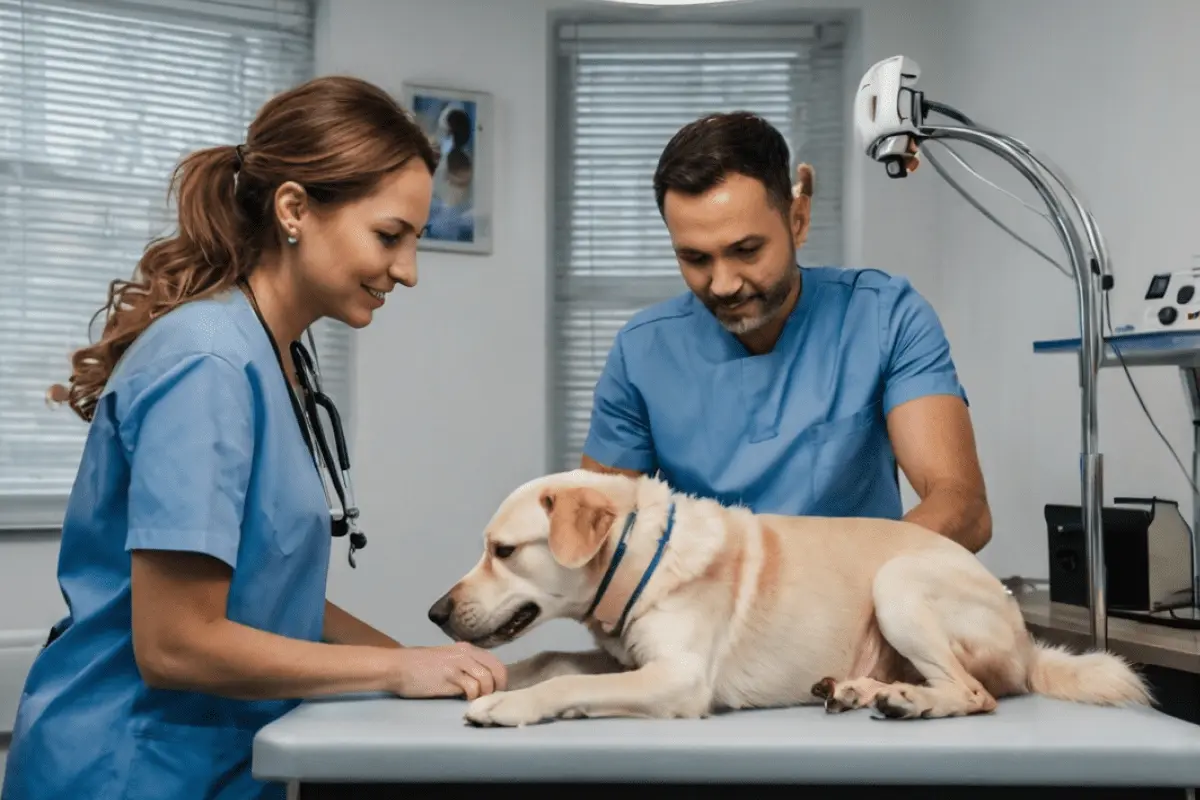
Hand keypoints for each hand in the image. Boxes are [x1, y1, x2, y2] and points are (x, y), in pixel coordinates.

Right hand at [386, 642, 507, 700]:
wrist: (397, 666)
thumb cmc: (419, 667)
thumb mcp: (447, 661)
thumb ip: (465, 667)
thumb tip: (482, 683)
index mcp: (467, 649)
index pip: (496, 662)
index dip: (500, 680)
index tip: (495, 692)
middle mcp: (466, 653)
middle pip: (497, 670)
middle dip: (498, 687)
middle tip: (490, 699)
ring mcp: (458, 663)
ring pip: (487, 679)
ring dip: (485, 694)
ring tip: (475, 700)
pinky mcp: (449, 676)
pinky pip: (472, 687)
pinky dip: (472, 697)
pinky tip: (464, 700)